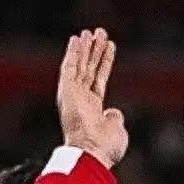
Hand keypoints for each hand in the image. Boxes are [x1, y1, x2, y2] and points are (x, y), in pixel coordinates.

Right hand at [56, 28, 127, 167]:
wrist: (92, 152)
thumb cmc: (105, 148)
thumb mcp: (116, 130)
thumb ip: (114, 118)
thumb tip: (113, 112)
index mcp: (92, 110)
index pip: (98, 80)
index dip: (103, 64)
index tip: (108, 48)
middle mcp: (80, 101)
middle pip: (88, 70)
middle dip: (94, 51)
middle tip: (99, 33)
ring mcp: (73, 95)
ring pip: (80, 66)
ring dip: (86, 48)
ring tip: (92, 31)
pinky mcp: (67, 91)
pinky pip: (70, 67)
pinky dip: (74, 53)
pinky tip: (77, 39)